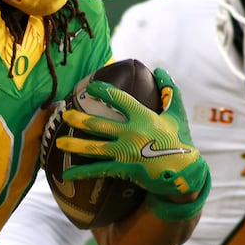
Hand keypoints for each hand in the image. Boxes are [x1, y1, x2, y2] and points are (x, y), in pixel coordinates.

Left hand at [57, 68, 209, 202]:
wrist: (184, 174)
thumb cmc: (180, 141)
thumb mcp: (176, 114)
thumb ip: (168, 90)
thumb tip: (159, 69)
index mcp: (143, 116)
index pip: (119, 99)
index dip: (102, 91)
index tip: (89, 88)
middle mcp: (131, 133)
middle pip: (99, 124)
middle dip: (80, 119)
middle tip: (65, 114)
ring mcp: (126, 152)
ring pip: (94, 147)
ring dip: (75, 144)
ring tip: (59, 142)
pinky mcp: (124, 169)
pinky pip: (98, 170)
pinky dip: (81, 172)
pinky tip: (66, 174)